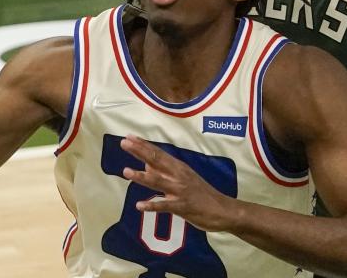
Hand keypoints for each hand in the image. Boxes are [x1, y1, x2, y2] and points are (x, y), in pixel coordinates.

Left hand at [120, 134, 234, 231]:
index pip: (158, 153)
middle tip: (124, 142)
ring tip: (125, 171)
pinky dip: (152, 205)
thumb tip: (146, 165)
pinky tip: (139, 206)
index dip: (143, 145)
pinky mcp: (182, 207)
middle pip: (156, 161)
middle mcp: (178, 176)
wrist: (222, 210)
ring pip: (158, 182)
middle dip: (140, 152)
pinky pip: (164, 206)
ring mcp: (180, 191)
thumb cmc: (202, 194)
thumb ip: (166, 171)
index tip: (129, 136)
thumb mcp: (185, 177)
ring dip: (141, 177)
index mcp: (179, 167)